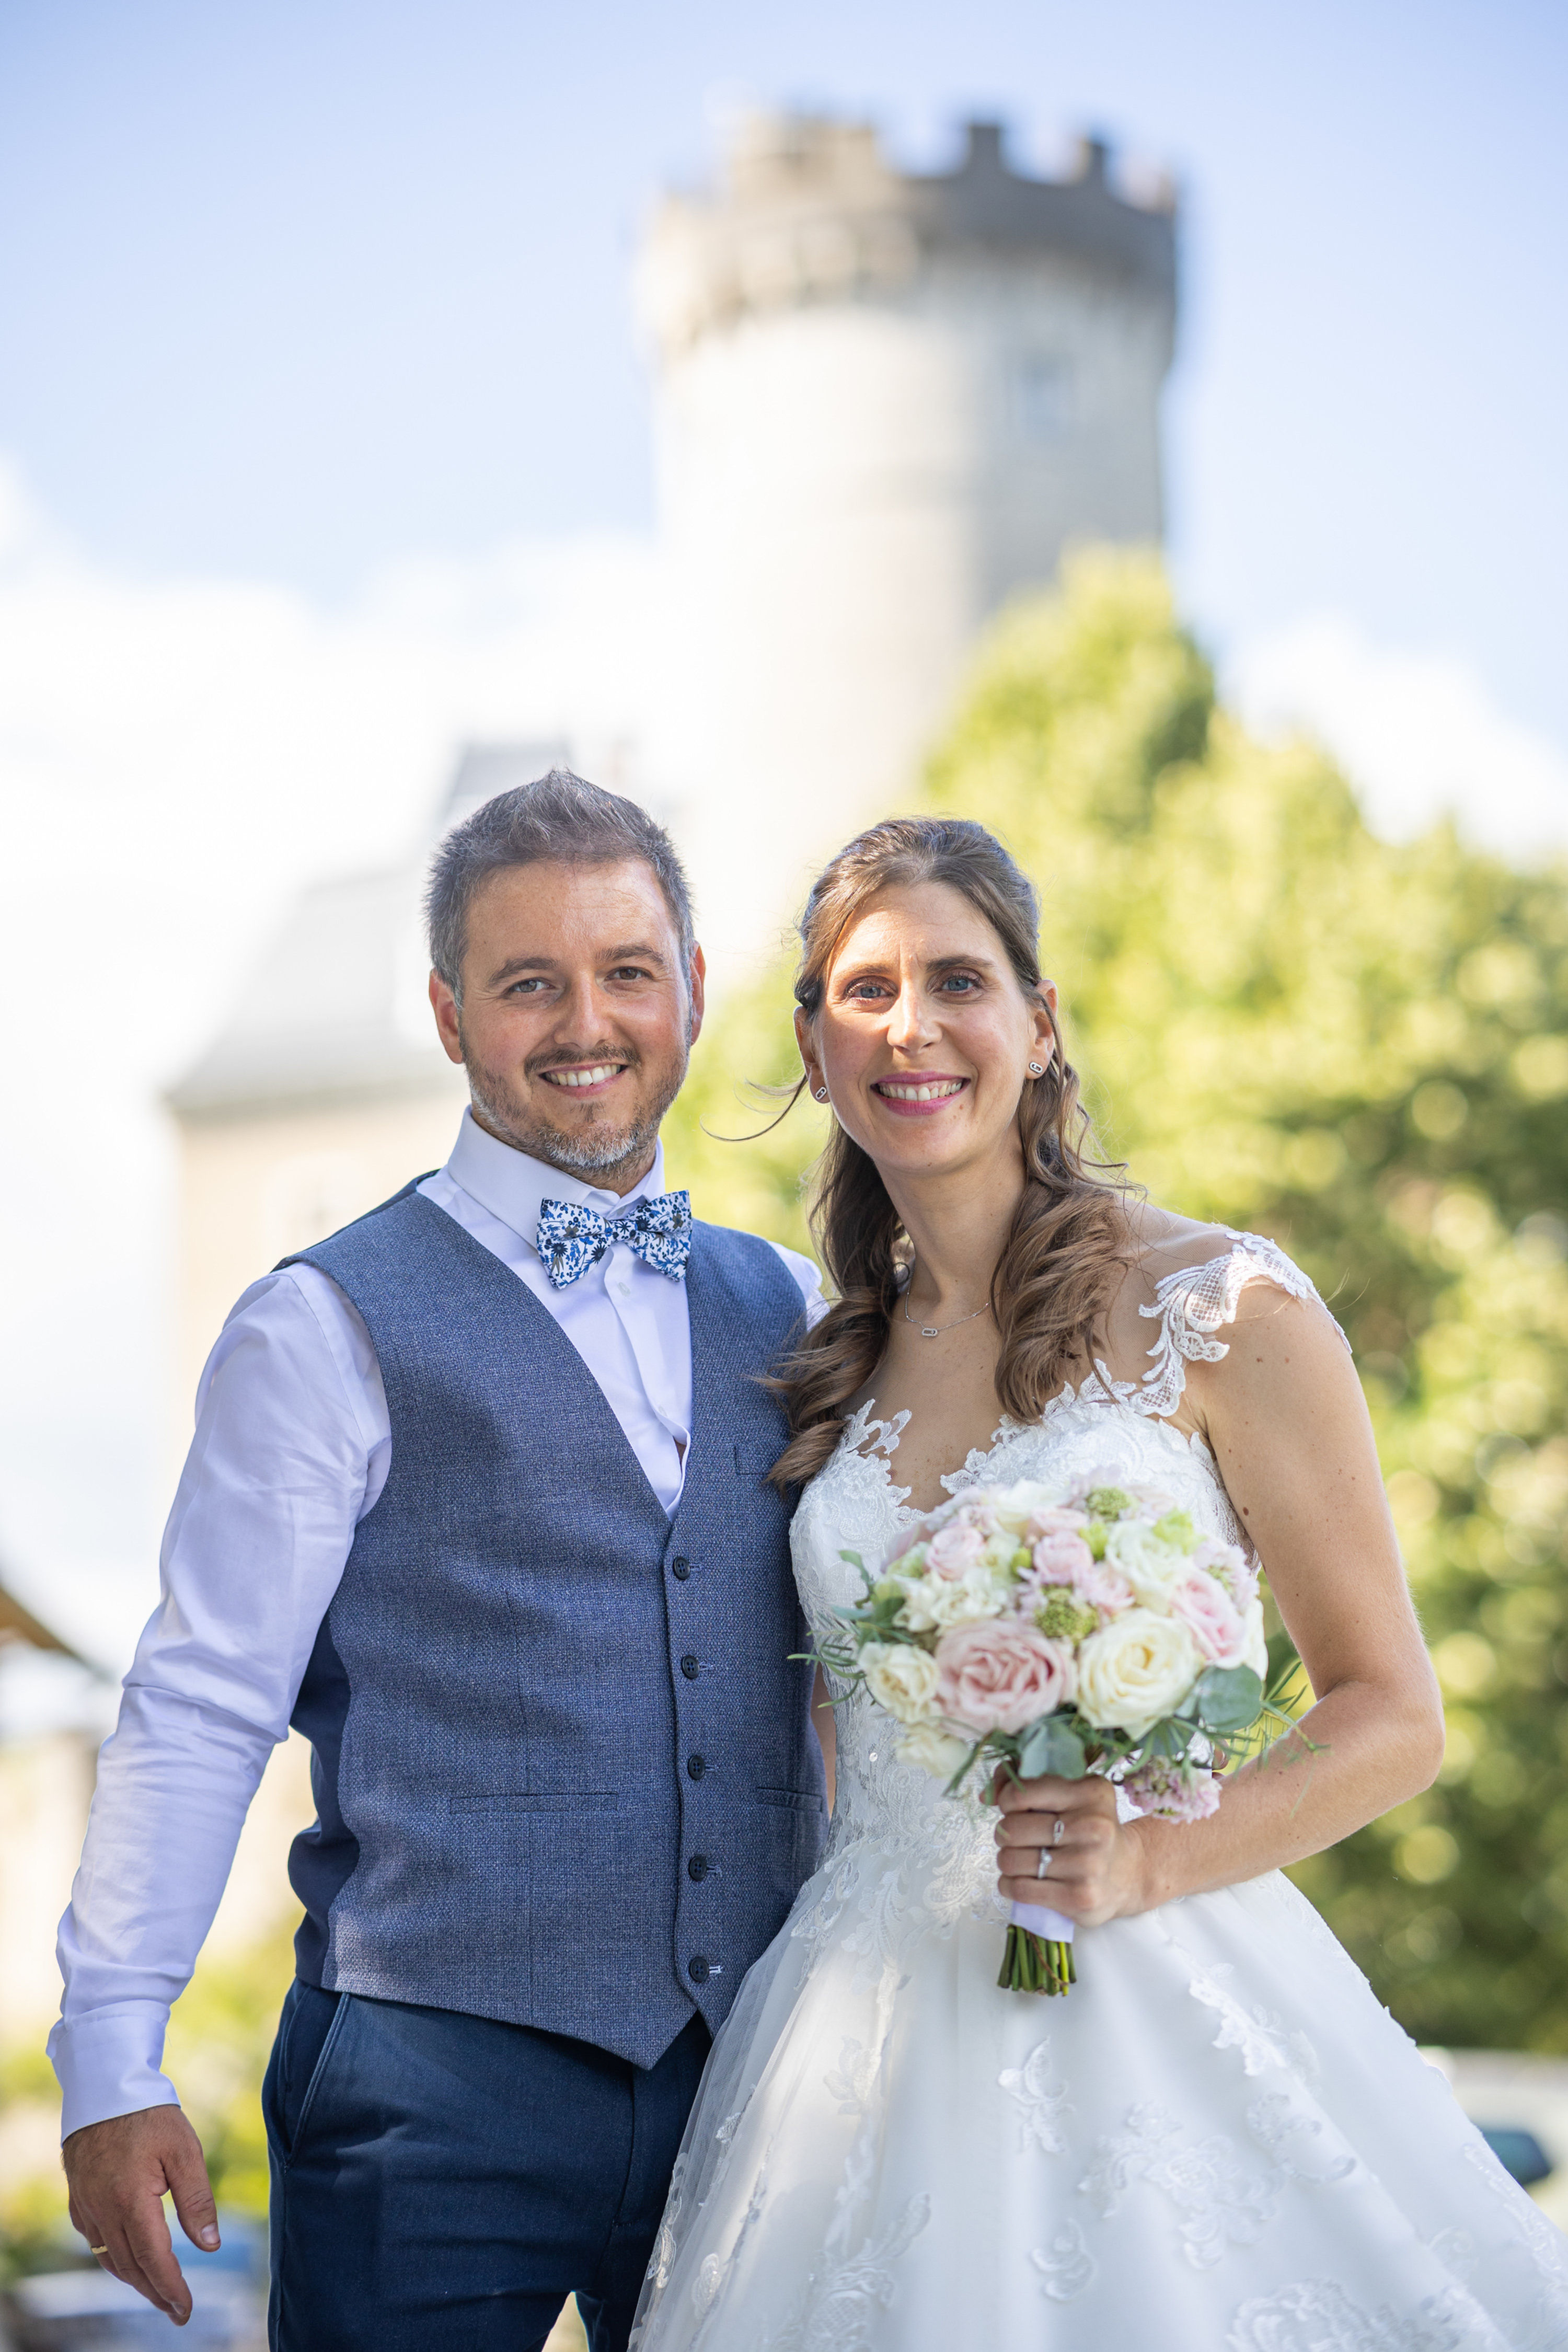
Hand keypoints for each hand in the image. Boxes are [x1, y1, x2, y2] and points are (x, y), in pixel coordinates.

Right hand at [63, 2105, 219, 2325]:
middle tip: (177, 2311)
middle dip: (155, 2292)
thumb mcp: (185, 2150)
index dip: (170, 2288)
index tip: (186, 2309)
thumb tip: (210, 2246)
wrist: (105, 2087)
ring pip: (110, 2258)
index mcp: (131, 2201)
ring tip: (160, 2293)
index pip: (153, 2259)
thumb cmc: (150, 2115)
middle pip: (130, 2266)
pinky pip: (95, 2241)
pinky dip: (114, 2259)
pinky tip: (130, 2261)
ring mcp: (87, 2206)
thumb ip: (197, 2200)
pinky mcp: (79, 2198)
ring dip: (135, 2280)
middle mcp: (103, 2210)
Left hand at [994, 1772, 1149, 1926]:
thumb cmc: (1087, 1829)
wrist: (1127, 1874)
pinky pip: (1019, 1889)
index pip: (1022, 1792)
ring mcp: (1088, 1865)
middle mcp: (1093, 1827)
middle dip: (1005, 1833)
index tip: (1013, 1807)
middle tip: (1016, 1837)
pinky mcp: (1079, 1898)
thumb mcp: (1070, 1794)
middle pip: (1012, 1828)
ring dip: (1006, 1860)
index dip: (1006, 1800)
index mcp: (1090, 1793)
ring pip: (1011, 1860)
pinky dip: (1008, 1885)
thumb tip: (985, 1794)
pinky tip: (1018, 1880)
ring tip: (1020, 1859)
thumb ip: (1027, 1783)